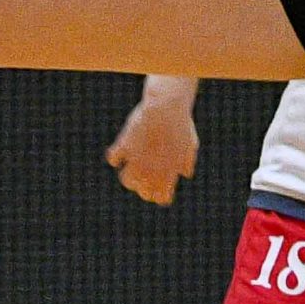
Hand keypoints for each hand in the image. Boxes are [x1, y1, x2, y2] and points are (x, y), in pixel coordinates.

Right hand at [106, 80, 199, 205]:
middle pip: (142, 192)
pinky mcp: (125, 145)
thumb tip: (185, 174)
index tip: (158, 190)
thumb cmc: (181, 122)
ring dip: (128, 176)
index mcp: (169, 172)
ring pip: (126, 180)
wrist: (167, 106)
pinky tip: (120, 152)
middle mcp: (152, 169)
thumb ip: (187, 161)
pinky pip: (114, 158)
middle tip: (144, 179)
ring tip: (131, 167)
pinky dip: (115, 157)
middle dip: (143, 188)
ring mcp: (137, 158)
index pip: (161, 197)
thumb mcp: (190, 144)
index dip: (159, 196)